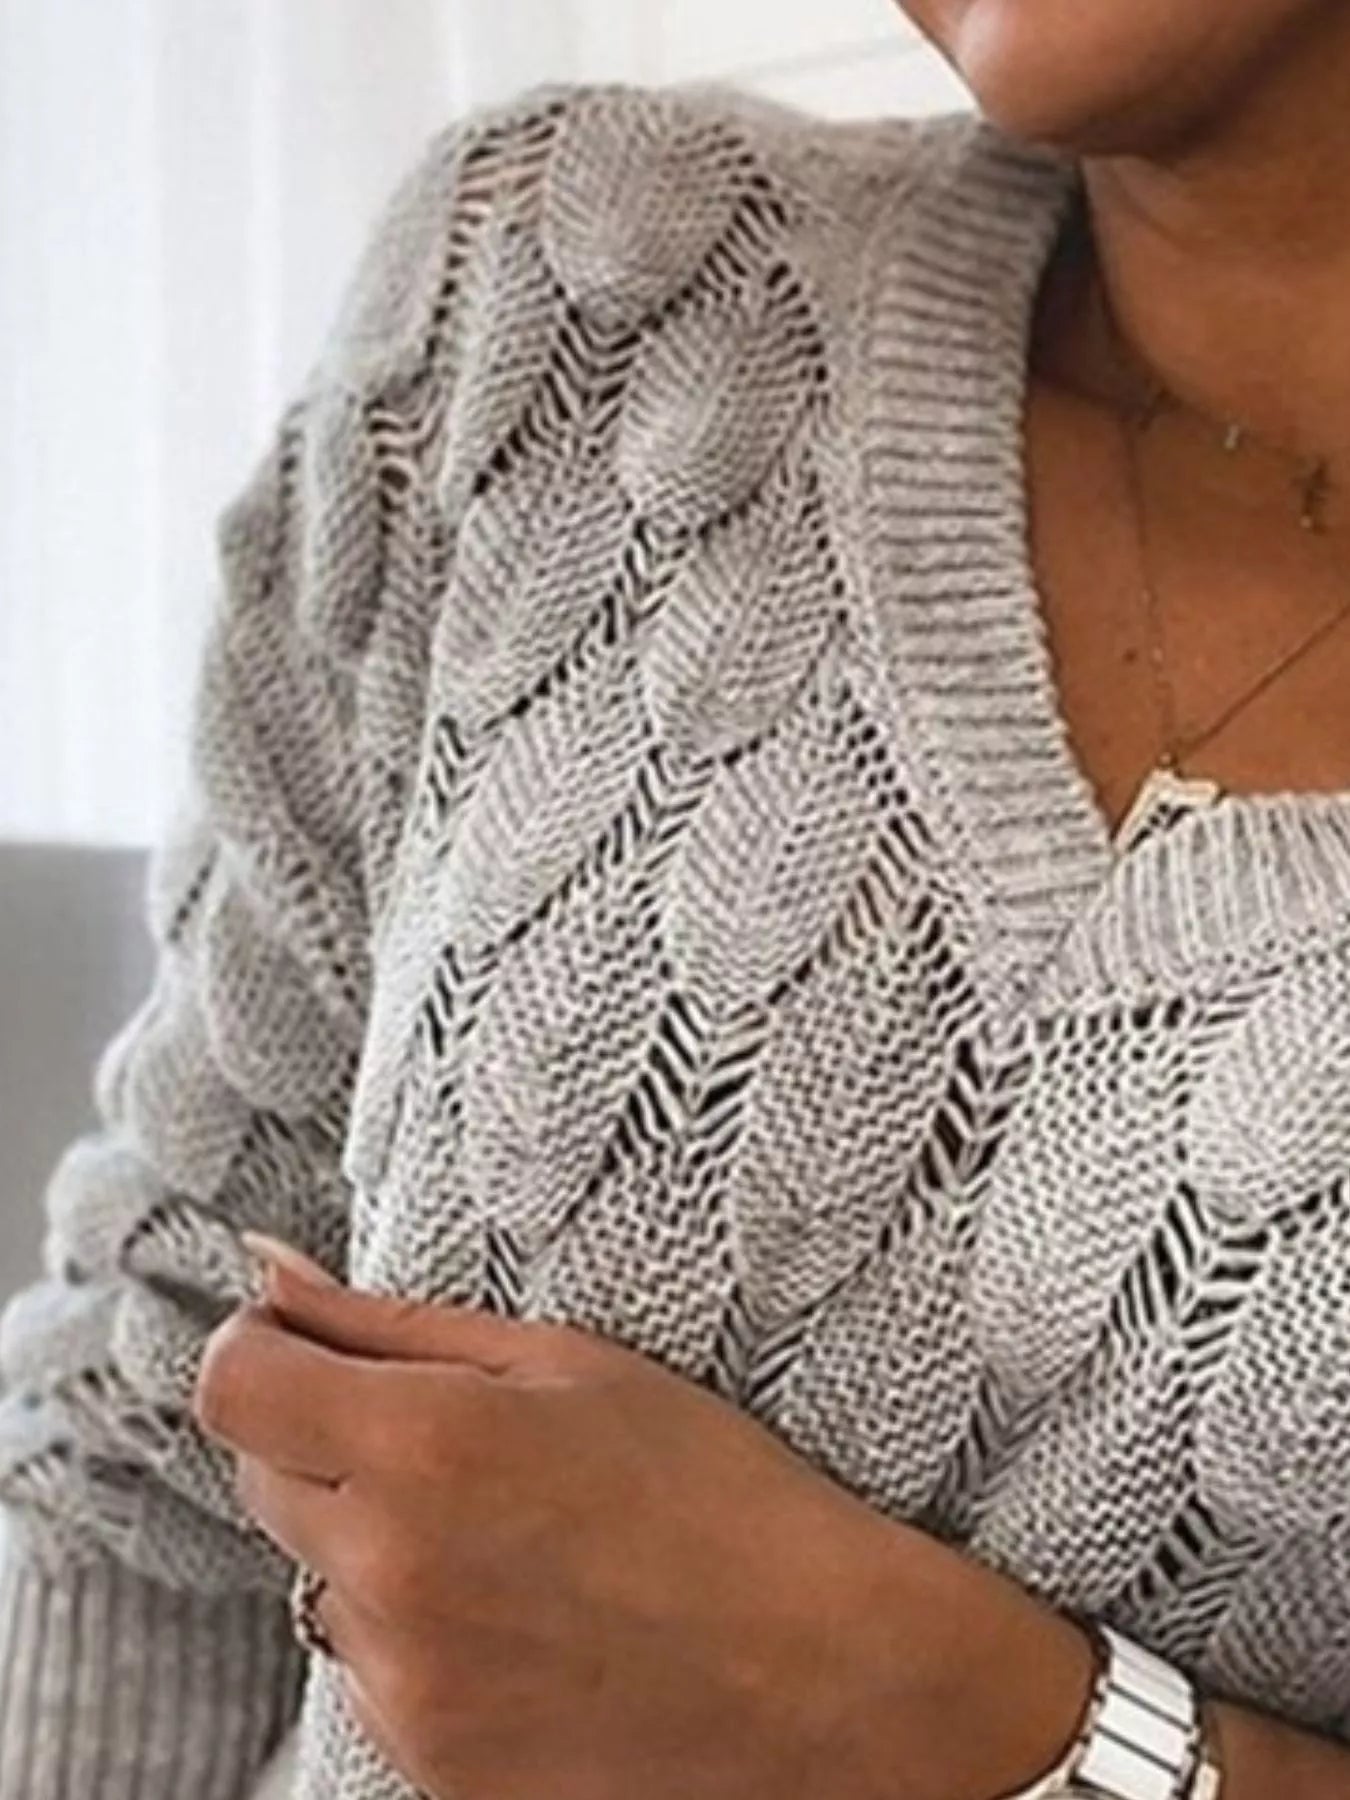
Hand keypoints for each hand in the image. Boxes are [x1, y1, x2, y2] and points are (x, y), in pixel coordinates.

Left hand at [194, 1238, 1095, 1799]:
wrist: (820, 1673)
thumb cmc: (712, 1490)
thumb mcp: (563, 1362)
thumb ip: (387, 1320)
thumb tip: (266, 1273)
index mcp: (424, 1444)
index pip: (234, 1385)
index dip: (259, 1347)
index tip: (304, 1343)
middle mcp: (388, 1569)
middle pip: (261, 1475)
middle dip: (319, 1435)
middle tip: (442, 1431)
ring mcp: (403, 1682)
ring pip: (312, 1577)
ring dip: (367, 1539)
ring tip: (503, 1534)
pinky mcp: (428, 1764)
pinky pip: (367, 1669)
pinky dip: (411, 1630)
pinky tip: (519, 1614)